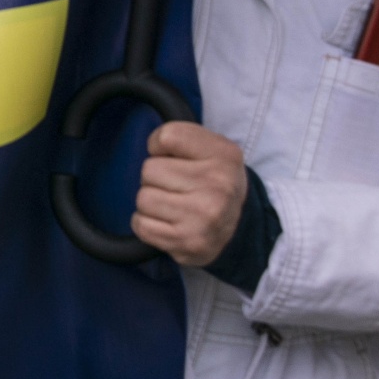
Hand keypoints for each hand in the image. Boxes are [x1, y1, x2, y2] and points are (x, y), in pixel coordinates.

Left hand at [132, 121, 247, 266]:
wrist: (237, 227)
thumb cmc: (212, 181)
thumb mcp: (209, 147)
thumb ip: (180, 136)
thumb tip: (152, 145)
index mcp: (224, 155)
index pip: (166, 137)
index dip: (159, 146)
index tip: (172, 156)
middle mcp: (219, 187)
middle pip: (149, 170)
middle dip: (155, 178)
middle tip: (176, 186)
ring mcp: (204, 218)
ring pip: (143, 198)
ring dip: (150, 203)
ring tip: (173, 205)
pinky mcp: (188, 243)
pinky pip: (141, 225)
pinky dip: (146, 224)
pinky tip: (167, 222)